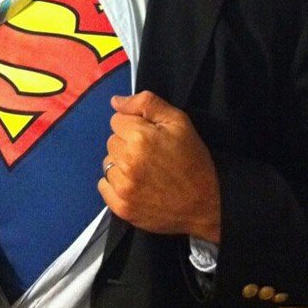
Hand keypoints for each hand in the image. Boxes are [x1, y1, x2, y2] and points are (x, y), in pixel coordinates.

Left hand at [98, 90, 220, 242]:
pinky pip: (103, 186)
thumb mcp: (179, 122)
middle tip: (150, 155)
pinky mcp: (121, 207)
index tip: (150, 137)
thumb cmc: (193, 160)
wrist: (205, 205)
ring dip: (121, 164)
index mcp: (140, 137)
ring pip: (107, 163)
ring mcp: (122, 187)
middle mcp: (126, 161)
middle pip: (111, 141)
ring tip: (144, 171)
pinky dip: (115, 184)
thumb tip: (115, 101)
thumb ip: (146, 103)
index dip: (134, 125)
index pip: (116, 120)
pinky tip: (135, 185)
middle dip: (127, 144)